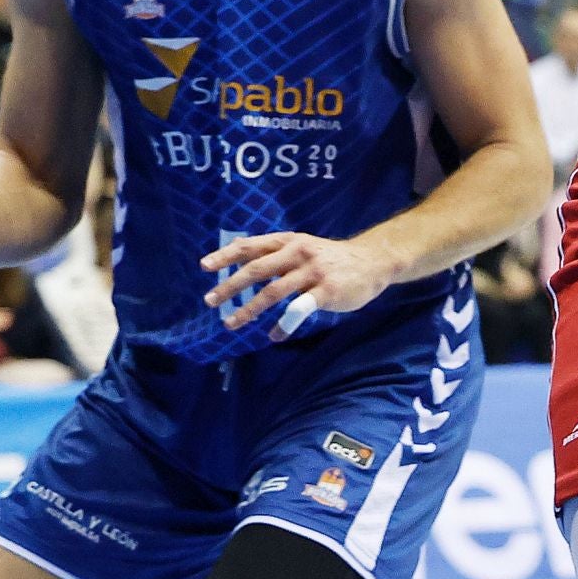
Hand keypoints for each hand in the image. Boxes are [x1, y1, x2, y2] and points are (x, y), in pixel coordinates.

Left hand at [202, 232, 393, 339]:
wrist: (372, 261)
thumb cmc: (331, 257)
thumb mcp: (302, 245)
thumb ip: (274, 250)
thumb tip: (237, 249)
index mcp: (289, 242)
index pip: (252, 246)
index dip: (227, 255)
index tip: (205, 267)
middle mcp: (298, 253)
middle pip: (257, 269)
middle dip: (231, 286)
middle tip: (209, 300)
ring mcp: (312, 272)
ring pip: (273, 292)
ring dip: (249, 309)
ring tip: (231, 323)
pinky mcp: (326, 291)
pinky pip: (298, 311)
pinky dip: (283, 326)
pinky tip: (274, 336)